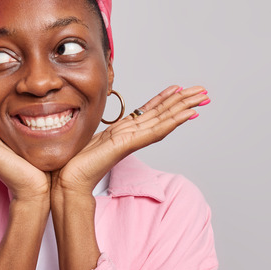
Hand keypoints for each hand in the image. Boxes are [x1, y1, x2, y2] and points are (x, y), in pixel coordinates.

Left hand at [54, 85, 209, 193]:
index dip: (166, 100)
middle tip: (203, 92)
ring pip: (163, 121)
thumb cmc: (74, 162)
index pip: (149, 112)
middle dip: (183, 102)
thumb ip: (99, 132)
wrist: (67, 180)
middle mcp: (130, 134)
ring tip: (201, 99)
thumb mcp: (88, 138)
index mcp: (123, 131)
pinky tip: (186, 115)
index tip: (179, 88)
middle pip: (162, 114)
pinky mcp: (126, 145)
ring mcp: (131, 140)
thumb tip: (96, 128)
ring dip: (183, 109)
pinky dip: (171, 122)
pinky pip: (153, 132)